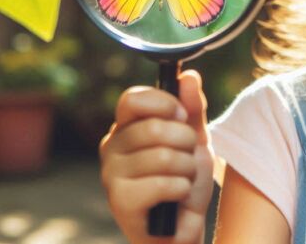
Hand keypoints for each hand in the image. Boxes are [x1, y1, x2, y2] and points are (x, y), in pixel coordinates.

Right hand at [99, 69, 214, 243]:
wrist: (181, 229)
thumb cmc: (183, 182)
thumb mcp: (193, 141)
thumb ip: (191, 109)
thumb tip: (189, 76)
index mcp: (125, 127)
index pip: (133, 99)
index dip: (164, 103)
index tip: (182, 116)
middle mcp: (111, 148)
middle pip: (154, 128)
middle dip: (186, 142)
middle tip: (189, 156)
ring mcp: (111, 175)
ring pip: (163, 156)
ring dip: (188, 169)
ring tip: (185, 179)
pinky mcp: (121, 202)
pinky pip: (163, 183)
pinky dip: (182, 188)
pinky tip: (178, 196)